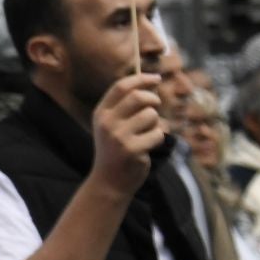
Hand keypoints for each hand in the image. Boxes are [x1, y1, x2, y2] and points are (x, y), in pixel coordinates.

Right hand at [89, 73, 165, 196]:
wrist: (109, 181)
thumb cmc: (116, 149)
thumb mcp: (112, 125)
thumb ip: (125, 106)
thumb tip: (150, 84)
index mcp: (101, 113)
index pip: (121, 87)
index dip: (141, 79)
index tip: (156, 78)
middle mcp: (107, 122)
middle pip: (138, 97)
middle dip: (153, 99)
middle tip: (156, 106)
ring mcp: (119, 136)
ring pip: (151, 115)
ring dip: (156, 123)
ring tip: (148, 133)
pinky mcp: (133, 149)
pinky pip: (158, 134)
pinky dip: (158, 138)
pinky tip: (148, 147)